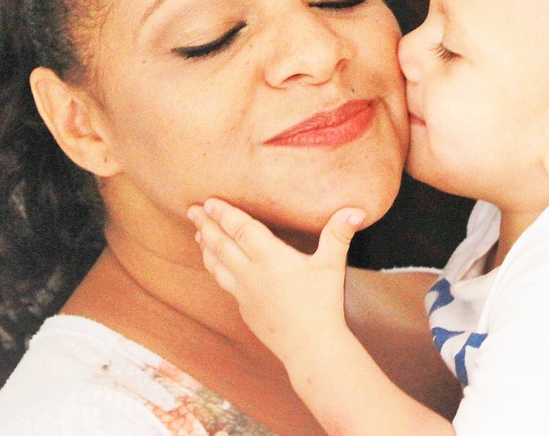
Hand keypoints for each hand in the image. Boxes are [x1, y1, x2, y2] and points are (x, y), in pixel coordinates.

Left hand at [188, 199, 363, 366]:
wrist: (309, 347)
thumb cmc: (322, 304)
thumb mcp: (332, 265)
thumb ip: (339, 234)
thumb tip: (356, 210)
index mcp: (269, 258)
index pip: (241, 229)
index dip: (225, 213)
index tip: (210, 201)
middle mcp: (251, 273)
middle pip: (222, 244)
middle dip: (206, 225)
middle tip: (192, 210)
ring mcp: (244, 294)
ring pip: (217, 266)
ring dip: (206, 248)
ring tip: (198, 235)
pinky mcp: (245, 310)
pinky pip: (225, 285)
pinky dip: (216, 270)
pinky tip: (217, 268)